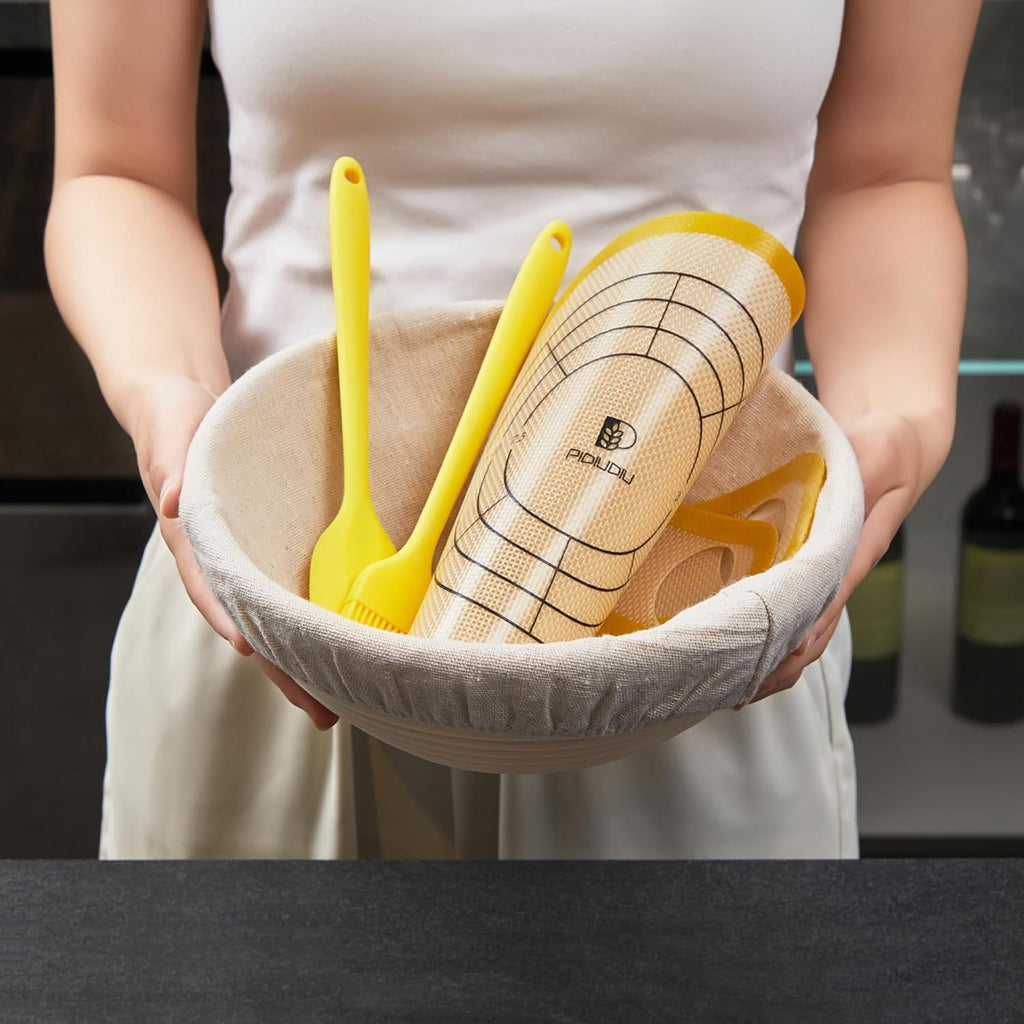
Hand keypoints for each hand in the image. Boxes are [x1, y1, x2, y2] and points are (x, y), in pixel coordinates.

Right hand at [131, 375, 338, 729]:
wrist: (186, 408)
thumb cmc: (177, 421)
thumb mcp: (171, 430)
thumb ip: (170, 460)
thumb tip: (171, 499)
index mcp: (192, 537)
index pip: (210, 585)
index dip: (232, 620)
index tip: (256, 652)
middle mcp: (219, 558)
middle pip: (251, 621)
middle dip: (282, 668)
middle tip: (322, 709)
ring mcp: (246, 557)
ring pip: (274, 618)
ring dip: (304, 660)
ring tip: (341, 702)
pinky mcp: (270, 549)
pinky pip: (291, 593)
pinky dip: (311, 624)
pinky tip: (342, 652)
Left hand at [739, 409, 922, 706]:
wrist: (892, 441)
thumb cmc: (886, 448)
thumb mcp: (878, 455)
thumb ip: (859, 480)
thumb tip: (833, 506)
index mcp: (853, 555)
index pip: (822, 608)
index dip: (794, 640)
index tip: (765, 665)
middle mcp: (836, 573)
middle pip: (807, 635)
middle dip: (774, 668)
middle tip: (732, 692)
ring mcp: (821, 572)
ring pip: (795, 628)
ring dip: (765, 659)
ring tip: (726, 686)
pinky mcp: (804, 561)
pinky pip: (784, 605)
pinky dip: (763, 631)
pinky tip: (733, 644)